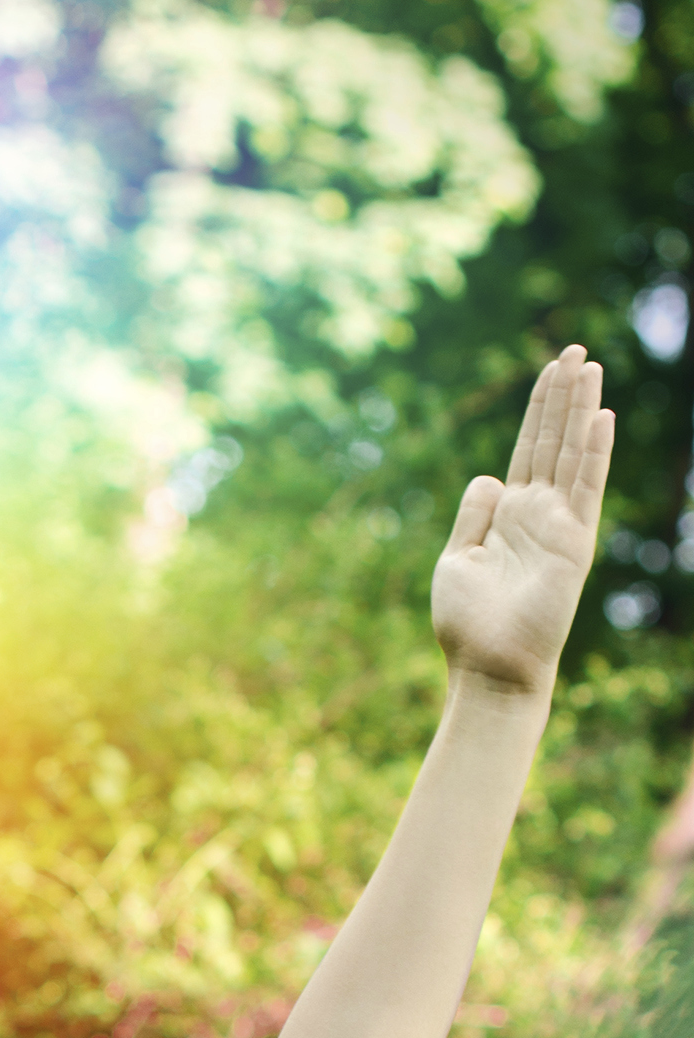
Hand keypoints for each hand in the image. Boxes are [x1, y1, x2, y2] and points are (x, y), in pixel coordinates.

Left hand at [431, 346, 614, 699]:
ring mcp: (560, 526)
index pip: (528, 449)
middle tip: (576, 348)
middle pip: (553, 441)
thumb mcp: (458, 559)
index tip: (550, 367)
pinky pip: (586, 487)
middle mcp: (539, 514)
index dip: (538, 408)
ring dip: (582, 409)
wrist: (488, 668)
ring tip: (590, 364)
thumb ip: (473, 515)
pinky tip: (601, 416)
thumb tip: (488, 477)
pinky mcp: (574, 543)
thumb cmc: (467, 625)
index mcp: (509, 515)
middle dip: (564, 395)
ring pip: (574, 453)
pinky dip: (594, 451)